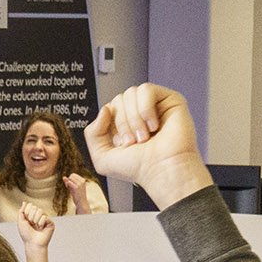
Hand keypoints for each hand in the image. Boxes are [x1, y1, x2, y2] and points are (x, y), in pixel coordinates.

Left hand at [17, 198, 54, 247]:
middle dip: (30, 216)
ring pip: (40, 210)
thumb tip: (24, 202)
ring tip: (36, 226)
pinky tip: (41, 228)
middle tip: (31, 224)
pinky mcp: (50, 223)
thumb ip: (21, 211)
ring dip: (35, 219)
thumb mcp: (20, 221)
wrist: (33, 243)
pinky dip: (41, 223)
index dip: (27, 211)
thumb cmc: (26, 234)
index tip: (26, 220)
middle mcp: (39, 216)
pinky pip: (45, 217)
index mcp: (32, 215)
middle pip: (35, 207)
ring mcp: (45, 219)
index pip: (30, 205)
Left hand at [64, 171, 90, 211]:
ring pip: (70, 178)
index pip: (73, 175)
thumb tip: (63, 177)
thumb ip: (68, 182)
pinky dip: (67, 184)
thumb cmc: (77, 195)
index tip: (70, 184)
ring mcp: (80, 184)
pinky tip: (67, 187)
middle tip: (68, 186)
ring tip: (68, 188)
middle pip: (71, 176)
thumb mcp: (73, 187)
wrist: (81, 203)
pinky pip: (69, 182)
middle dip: (68, 180)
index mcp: (83, 180)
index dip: (70, 179)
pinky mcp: (77, 188)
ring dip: (67, 183)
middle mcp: (82, 181)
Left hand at [85, 83, 207, 211]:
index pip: (109, 107)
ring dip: (135, 118)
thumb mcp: (102, 158)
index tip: (123, 144)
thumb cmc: (139, 169)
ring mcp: (155, 106)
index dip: (112, 124)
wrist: (162, 171)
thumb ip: (91, 133)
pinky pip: (146, 89)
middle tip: (135, 142)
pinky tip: (153, 125)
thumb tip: (105, 110)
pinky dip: (145, 108)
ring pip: (131, 93)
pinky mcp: (170, 100)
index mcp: (125, 124)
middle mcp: (140, 113)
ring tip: (145, 136)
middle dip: (123, 123)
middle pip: (119, 99)